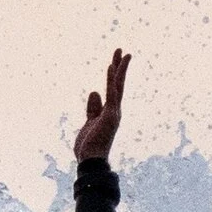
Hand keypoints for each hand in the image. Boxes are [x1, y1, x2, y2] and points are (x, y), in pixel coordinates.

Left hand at [73, 48, 129, 164]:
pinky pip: (111, 93)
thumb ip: (93, 108)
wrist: (91, 160)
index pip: (112, 90)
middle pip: (118, 84)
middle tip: (122, 51)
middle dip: (120, 67)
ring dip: (118, 68)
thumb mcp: (89, 122)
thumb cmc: (89, 146)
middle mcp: (115, 110)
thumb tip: (94, 91)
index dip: (113, 75)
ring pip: (117, 85)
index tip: (113, 62)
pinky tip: (111, 67)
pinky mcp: (110, 114)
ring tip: (121, 52)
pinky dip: (111, 80)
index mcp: (109, 112)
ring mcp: (113, 112)